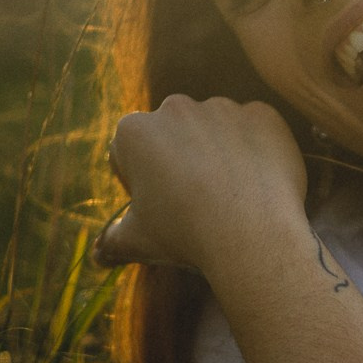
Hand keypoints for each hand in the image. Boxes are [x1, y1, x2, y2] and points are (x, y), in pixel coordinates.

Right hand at [94, 95, 307, 273]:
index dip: (142, 183)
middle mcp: (176, 108)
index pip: (131, 153)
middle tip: (197, 203)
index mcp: (134, 131)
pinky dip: (257, 150)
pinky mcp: (262, 114)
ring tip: (232, 197)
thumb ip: (114, 240)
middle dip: (181, 161)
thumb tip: (100, 255)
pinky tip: (259, 183)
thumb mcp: (138, 242)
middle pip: (174, 136)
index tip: (161, 207)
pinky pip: (255, 130)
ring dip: (220, 153)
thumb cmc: (187, 237)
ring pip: (216, 130)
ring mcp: (222, 108)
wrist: (252, 237)